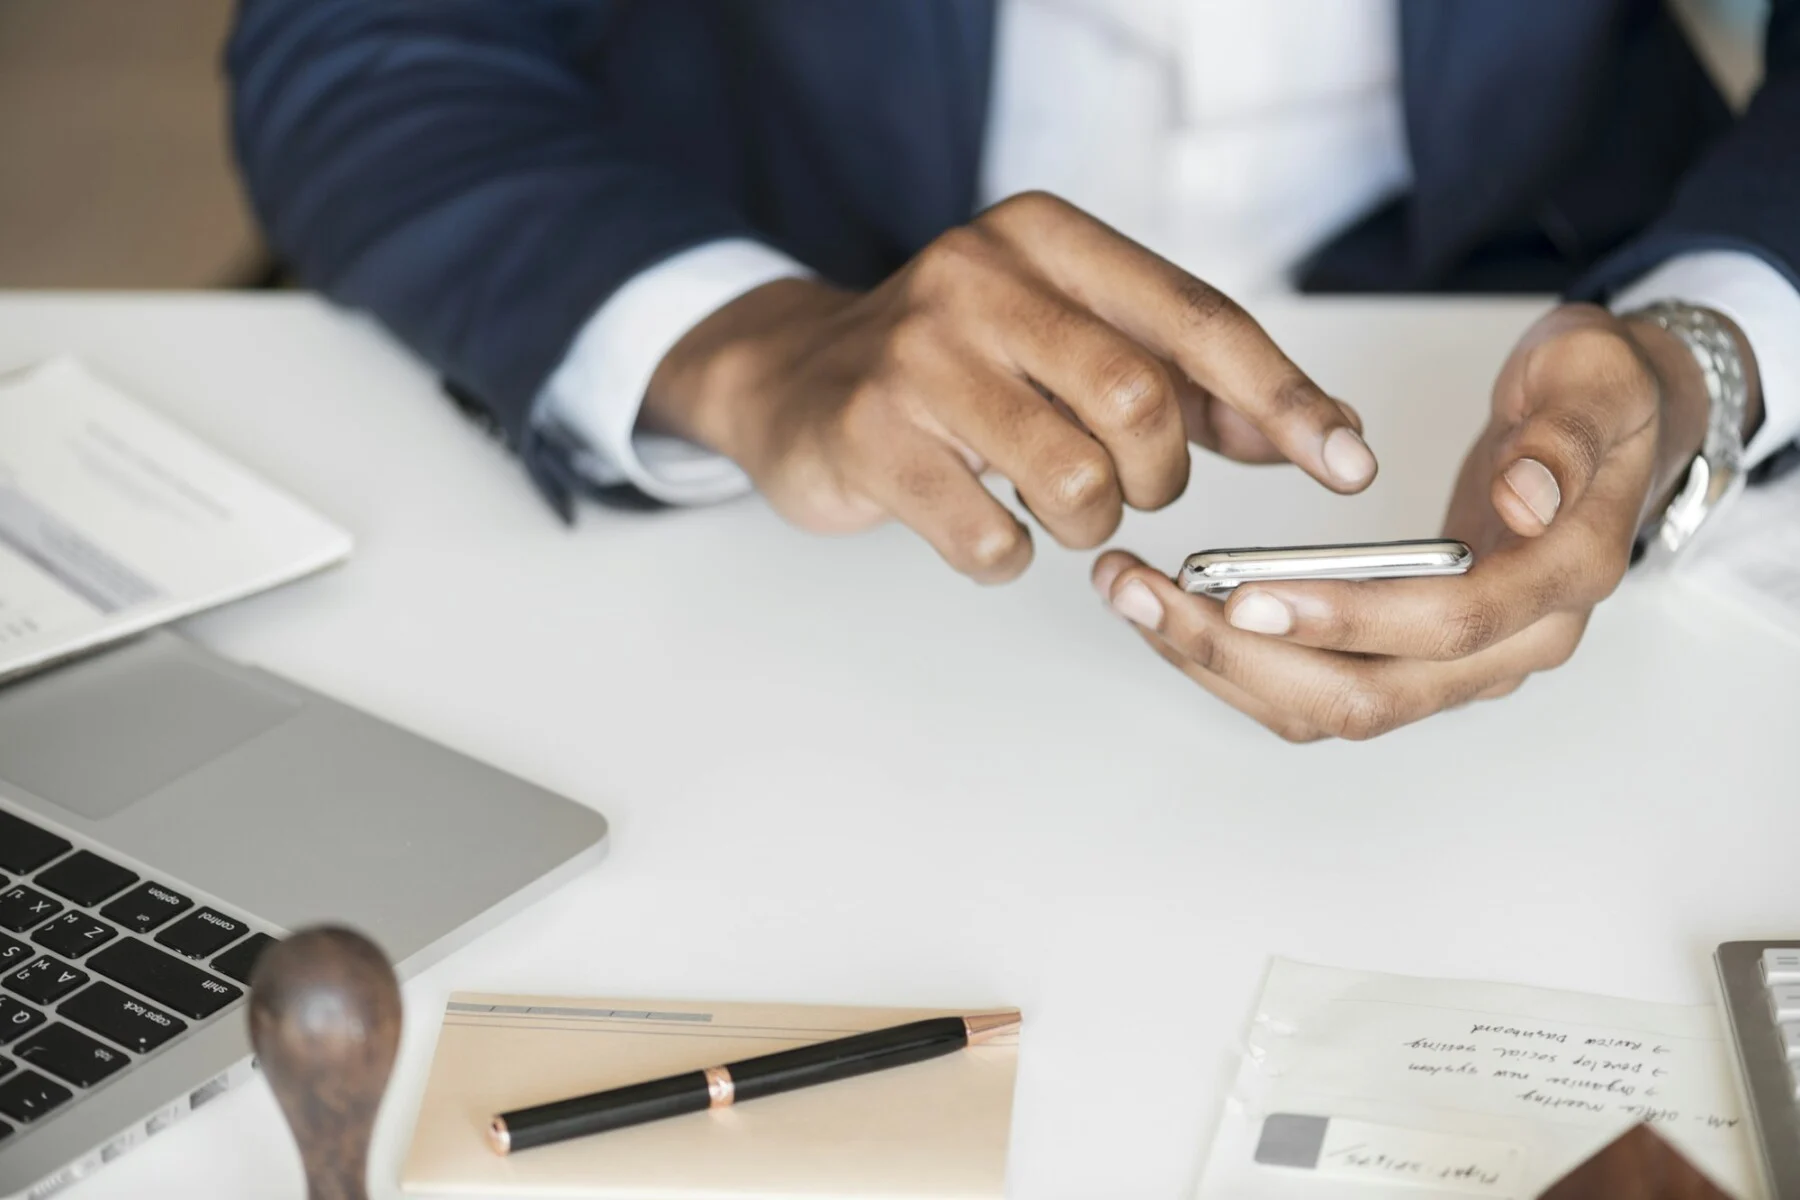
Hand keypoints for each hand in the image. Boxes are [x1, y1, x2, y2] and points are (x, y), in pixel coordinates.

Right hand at [645, 191, 1374, 582]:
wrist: (793, 381)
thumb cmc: (956, 364)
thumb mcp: (1070, 338)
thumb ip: (1187, 379)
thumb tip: (1314, 432)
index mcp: (1044, 237)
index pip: (1196, 320)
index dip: (1284, 400)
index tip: (1346, 463)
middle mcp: (977, 277)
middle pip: (1140, 405)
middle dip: (1156, 479)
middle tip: (1127, 489)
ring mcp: (915, 356)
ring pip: (1074, 482)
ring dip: (1085, 525)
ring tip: (1047, 505)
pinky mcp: (868, 436)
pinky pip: (992, 540)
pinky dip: (1006, 556)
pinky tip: (979, 524)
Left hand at [1093, 303, 1758, 740]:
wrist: (1610, 428)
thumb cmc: (1596, 397)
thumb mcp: (1593, 378)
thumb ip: (1561, 437)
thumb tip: (1525, 499)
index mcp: (1564, 579)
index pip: (1450, 625)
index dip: (1347, 617)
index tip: (1247, 594)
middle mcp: (1515, 644)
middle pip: (1368, 694)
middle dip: (1242, 655)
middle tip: (1143, 592)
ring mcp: (1463, 664)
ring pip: (1329, 707)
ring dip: (1221, 665)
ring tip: (1132, 596)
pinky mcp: (1415, 658)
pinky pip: (1318, 687)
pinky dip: (1239, 661)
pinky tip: (1174, 612)